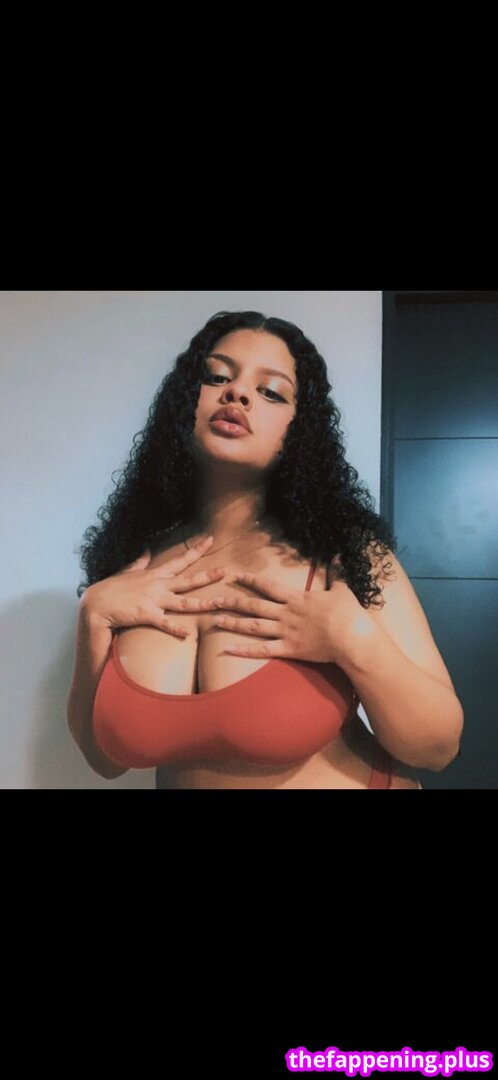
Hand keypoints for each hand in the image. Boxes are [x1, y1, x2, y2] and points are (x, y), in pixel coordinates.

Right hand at [81, 535, 227, 637]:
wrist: (95, 604)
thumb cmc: (110, 589)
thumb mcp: (127, 572)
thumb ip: (139, 562)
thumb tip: (146, 550)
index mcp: (155, 575)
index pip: (180, 560)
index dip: (197, 550)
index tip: (211, 540)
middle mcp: (157, 585)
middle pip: (188, 581)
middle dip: (208, 576)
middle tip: (226, 571)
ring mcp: (153, 600)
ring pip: (182, 602)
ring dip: (202, 604)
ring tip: (218, 604)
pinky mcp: (145, 614)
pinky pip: (163, 623)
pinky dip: (175, 628)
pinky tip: (187, 634)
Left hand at [212, 570, 373, 664]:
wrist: (351, 637)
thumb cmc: (348, 613)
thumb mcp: (342, 589)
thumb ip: (336, 573)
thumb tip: (338, 555)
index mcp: (296, 598)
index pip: (268, 586)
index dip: (250, 580)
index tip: (235, 575)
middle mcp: (286, 613)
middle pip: (253, 605)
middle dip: (232, 601)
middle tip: (213, 599)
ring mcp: (285, 632)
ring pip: (253, 626)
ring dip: (233, 623)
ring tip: (215, 620)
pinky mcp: (288, 649)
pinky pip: (262, 650)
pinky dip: (244, 650)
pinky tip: (229, 649)